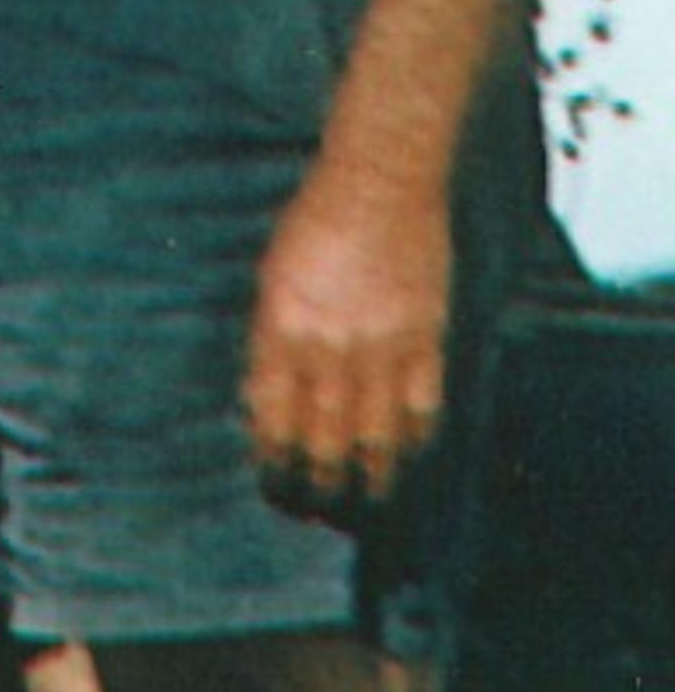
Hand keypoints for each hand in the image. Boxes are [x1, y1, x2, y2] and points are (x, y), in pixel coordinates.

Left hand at [248, 145, 451, 513]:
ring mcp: (382, 347)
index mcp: (281, 329)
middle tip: (314, 509)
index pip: (272, 415)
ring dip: (367, 477)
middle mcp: (329, 347)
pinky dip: (415, 439)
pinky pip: (422, 407)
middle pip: (322, 436)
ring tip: (362, 504)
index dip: (274, 457)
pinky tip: (407, 457)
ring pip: (374, 435)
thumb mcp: (272, 279)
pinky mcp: (426, 340)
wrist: (380, 182)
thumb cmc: (314, 224)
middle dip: (317, 482)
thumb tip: (264, 400)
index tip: (273, 482)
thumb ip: (272, 341)